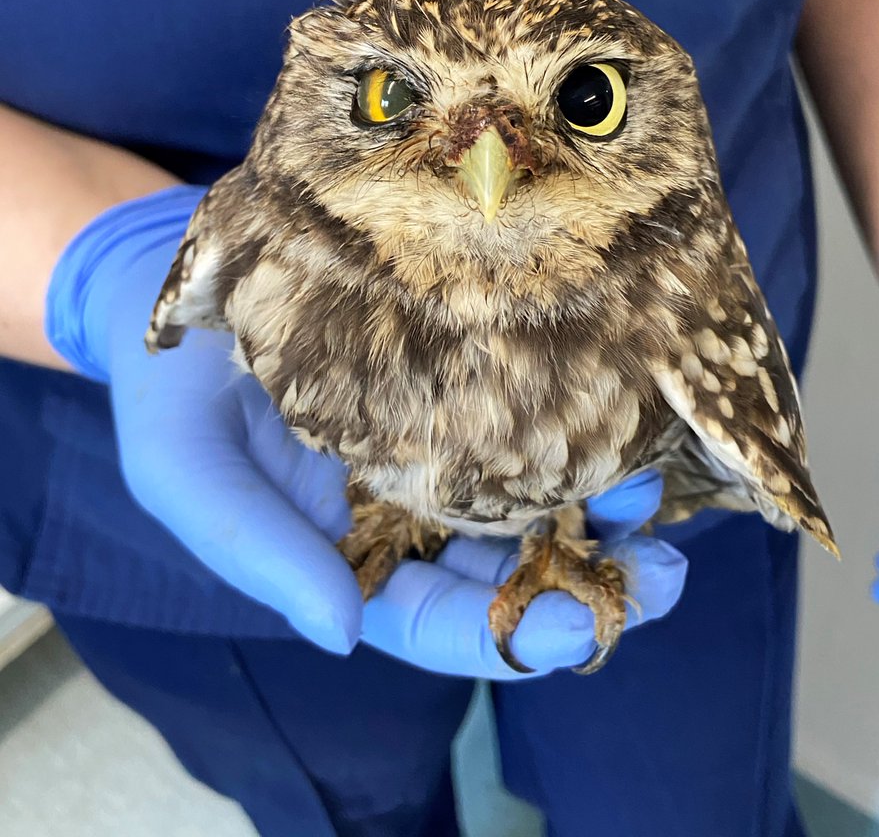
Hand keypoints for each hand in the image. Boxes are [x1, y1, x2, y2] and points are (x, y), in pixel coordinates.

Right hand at [46, 187, 686, 674]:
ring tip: (657, 497)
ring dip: (601, 508)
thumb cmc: (173, 388)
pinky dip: (575, 426)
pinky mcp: (458, 373)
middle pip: (505, 572)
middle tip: (666, 577)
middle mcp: (406, 505)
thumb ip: (254, 553)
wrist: (177, 278)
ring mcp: (437, 439)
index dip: (504, 638)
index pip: (431, 619)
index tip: (577, 629)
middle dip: (588, 583)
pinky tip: (619, 418)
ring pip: (531, 498)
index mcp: (345, 552)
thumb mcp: (185, 473)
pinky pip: (526, 413)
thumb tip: (340, 633)